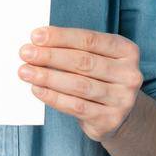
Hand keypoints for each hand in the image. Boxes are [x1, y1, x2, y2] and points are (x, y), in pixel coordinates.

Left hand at [18, 26, 143, 142]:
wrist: (121, 115)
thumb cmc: (101, 79)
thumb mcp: (99, 58)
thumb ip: (75, 49)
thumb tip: (39, 43)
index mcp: (127, 51)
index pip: (90, 40)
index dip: (61, 37)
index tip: (36, 36)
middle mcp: (129, 74)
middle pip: (84, 62)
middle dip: (50, 56)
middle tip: (26, 53)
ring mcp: (122, 99)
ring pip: (78, 85)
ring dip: (48, 77)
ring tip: (26, 72)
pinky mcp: (109, 119)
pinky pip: (76, 106)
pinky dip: (53, 97)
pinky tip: (37, 90)